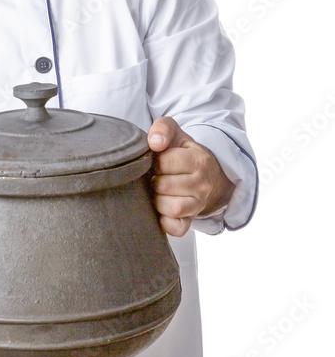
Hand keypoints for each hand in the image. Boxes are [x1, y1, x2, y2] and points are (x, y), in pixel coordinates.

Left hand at [147, 117, 234, 236]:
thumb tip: (154, 143)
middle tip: (154, 176)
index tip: (156, 161)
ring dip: (157, 200)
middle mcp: (203, 185)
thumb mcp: (174, 132)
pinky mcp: (190, 221)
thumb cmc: (181, 150)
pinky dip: (164, 221)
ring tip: (157, 191)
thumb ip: (163, 128)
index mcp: (199, 161)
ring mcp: (198, 205)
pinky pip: (176, 229)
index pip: (166, 163)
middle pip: (165, 186)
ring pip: (171, 209)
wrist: (201, 171)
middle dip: (153, 180)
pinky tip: (160, 208)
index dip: (154, 161)